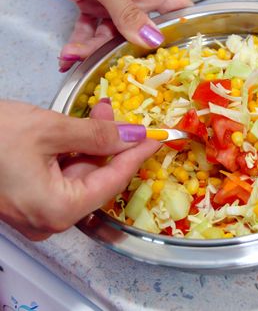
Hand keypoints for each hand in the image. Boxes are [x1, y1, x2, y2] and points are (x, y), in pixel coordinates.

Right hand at [0, 99, 159, 239]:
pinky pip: (62, 173)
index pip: (113, 181)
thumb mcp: (49, 130)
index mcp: (58, 210)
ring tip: (103, 113)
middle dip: (113, 144)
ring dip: (94, 143)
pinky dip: (75, 149)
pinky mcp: (29, 196)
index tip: (156, 139)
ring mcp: (38, 209)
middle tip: (126, 118)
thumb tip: (132, 135)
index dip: (137, 156)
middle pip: (98, 178)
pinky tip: (82, 127)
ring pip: (81, 174)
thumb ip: (97, 135)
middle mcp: (50, 218)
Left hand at [22, 0, 192, 71]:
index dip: (182, 32)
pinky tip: (70, 55)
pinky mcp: (90, 4)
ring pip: (109, 36)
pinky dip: (78, 43)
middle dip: (125, 53)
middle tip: (115, 70)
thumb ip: (127, 13)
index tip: (179, 58)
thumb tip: (152, 40)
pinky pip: (89, 31)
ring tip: (76, 58)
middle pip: (138, 34)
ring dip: (92, 51)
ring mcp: (111, 2)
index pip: (177, 10)